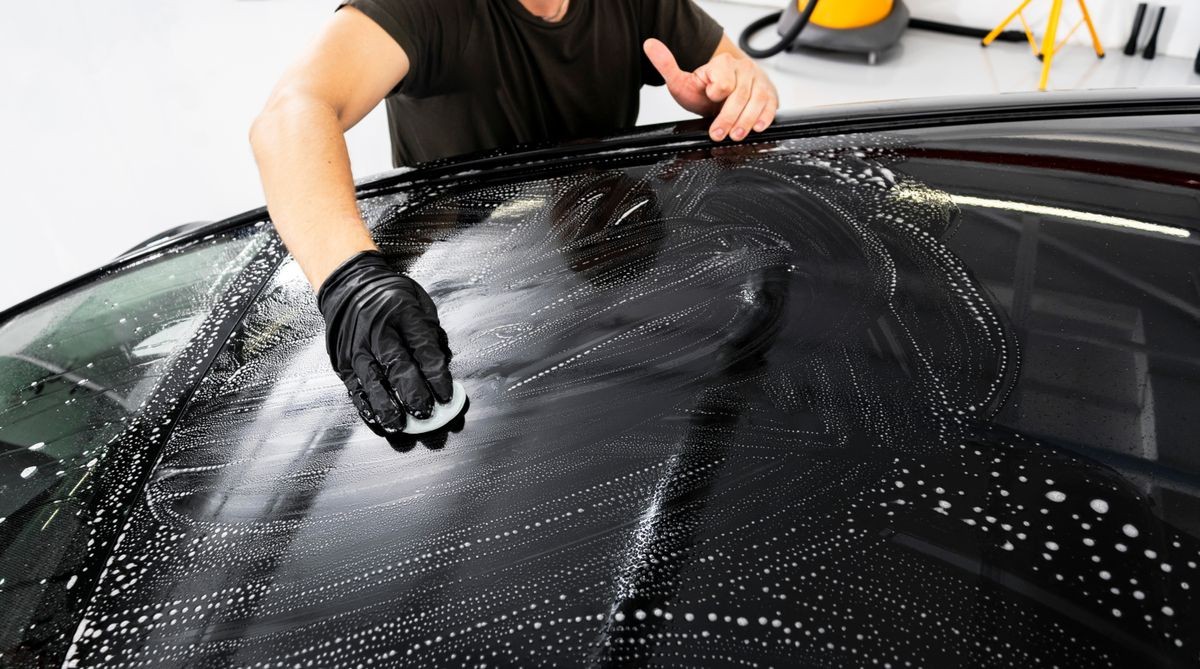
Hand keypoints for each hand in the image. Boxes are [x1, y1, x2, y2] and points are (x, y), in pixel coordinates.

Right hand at [317, 250, 453, 435]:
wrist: (349, 285)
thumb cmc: (389, 296)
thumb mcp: (419, 302)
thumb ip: (432, 334)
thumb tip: (443, 366)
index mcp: (403, 314)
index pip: (423, 348)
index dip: (436, 375)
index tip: (447, 395)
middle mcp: (378, 332)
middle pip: (397, 366)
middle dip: (413, 393)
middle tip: (426, 412)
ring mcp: (358, 348)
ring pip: (372, 381)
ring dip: (387, 406)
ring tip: (399, 424)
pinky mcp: (343, 361)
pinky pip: (354, 387)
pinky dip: (365, 405)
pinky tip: (377, 418)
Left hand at [643, 38, 778, 142]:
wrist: (722, 92)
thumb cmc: (704, 89)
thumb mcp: (681, 80)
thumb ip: (666, 65)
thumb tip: (649, 45)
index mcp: (723, 63)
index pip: (724, 80)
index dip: (716, 92)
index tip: (710, 97)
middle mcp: (744, 69)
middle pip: (740, 95)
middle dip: (728, 117)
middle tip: (718, 133)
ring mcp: (758, 82)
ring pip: (757, 101)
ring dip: (746, 121)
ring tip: (735, 135)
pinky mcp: (769, 94)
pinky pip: (771, 105)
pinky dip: (765, 118)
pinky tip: (755, 127)